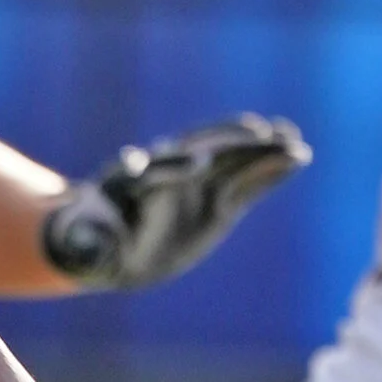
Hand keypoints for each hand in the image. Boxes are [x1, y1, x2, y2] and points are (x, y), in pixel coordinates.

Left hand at [43, 116, 310, 292]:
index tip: (197, 165)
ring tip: (292, 141)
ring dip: (258, 151)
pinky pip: (247, 182)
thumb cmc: (91, 238)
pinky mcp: (217, 197)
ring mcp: (194, 178)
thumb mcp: (85, 245)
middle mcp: (165, 170)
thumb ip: (88, 245)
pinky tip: (300, 156)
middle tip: (260, 134)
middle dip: (227, 144)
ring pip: (228, 160)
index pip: (153, 170)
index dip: (172, 168)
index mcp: (131, 182)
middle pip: (198, 152)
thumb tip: (82, 246)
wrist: (106, 233)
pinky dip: (270, 170)